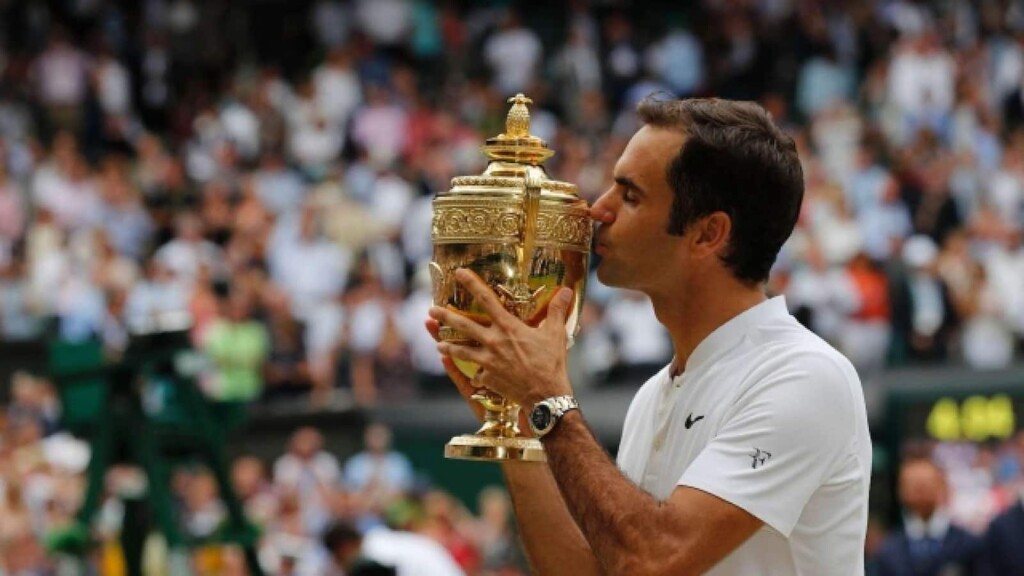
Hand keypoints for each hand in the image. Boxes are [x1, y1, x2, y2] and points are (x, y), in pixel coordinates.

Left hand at [428, 268, 574, 408]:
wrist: (545, 396)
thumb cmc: (551, 363)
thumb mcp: (556, 334)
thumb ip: (557, 310)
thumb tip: (567, 290)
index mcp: (508, 327)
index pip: (486, 299)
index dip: (471, 283)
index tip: (459, 273)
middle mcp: (493, 341)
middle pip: (463, 325)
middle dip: (445, 316)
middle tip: (431, 310)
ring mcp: (487, 361)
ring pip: (460, 351)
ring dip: (448, 347)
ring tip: (438, 345)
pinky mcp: (487, 378)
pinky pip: (476, 375)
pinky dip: (475, 374)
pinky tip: (472, 375)